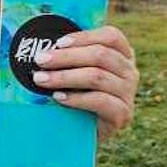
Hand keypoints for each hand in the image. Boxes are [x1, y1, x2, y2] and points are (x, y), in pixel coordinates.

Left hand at [31, 25, 137, 140]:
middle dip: (66, 57)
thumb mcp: (75, 69)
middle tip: (40, 60)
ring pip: (97, 77)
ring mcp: (128, 93)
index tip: (58, 43)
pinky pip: (100, 101)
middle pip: (100, 55)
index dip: (84, 37)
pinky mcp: (123, 114)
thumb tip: (37, 39)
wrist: (81, 130)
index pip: (111, 36)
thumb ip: (67, 53)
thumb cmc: (75, 91)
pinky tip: (57, 97)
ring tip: (41, 79)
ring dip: (65, 76)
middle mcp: (129, 71)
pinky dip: (76, 98)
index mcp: (122, 54)